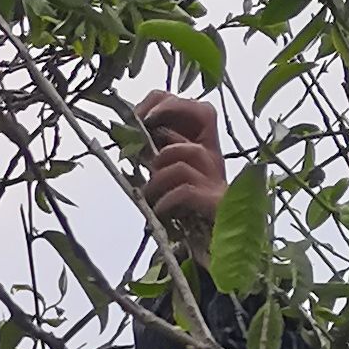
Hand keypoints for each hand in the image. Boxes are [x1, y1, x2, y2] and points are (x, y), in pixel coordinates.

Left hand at [133, 89, 226, 229]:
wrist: (213, 246)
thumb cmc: (188, 212)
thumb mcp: (171, 179)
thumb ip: (159, 158)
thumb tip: (133, 140)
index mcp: (204, 147)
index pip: (196, 108)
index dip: (168, 103)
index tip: (140, 116)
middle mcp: (214, 156)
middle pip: (204, 113)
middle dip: (167, 115)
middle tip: (144, 133)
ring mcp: (216, 177)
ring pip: (184, 155)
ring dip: (158, 176)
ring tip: (150, 196)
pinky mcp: (215, 200)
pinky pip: (184, 190)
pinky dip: (166, 201)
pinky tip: (160, 211)